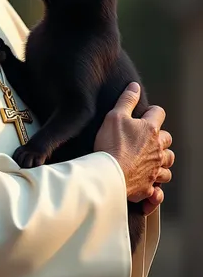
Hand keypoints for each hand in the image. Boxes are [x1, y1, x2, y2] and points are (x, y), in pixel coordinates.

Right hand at [94, 82, 173, 204]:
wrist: (109, 174)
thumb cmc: (111, 143)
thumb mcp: (115, 115)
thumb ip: (127, 100)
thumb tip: (135, 86)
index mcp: (150, 130)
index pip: (159, 113)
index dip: (152, 112)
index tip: (143, 115)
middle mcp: (157, 149)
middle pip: (167, 141)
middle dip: (160, 139)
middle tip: (147, 139)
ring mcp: (155, 169)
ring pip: (168, 164)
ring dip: (161, 162)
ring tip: (151, 162)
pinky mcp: (148, 186)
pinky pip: (159, 189)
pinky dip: (156, 188)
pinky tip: (150, 186)